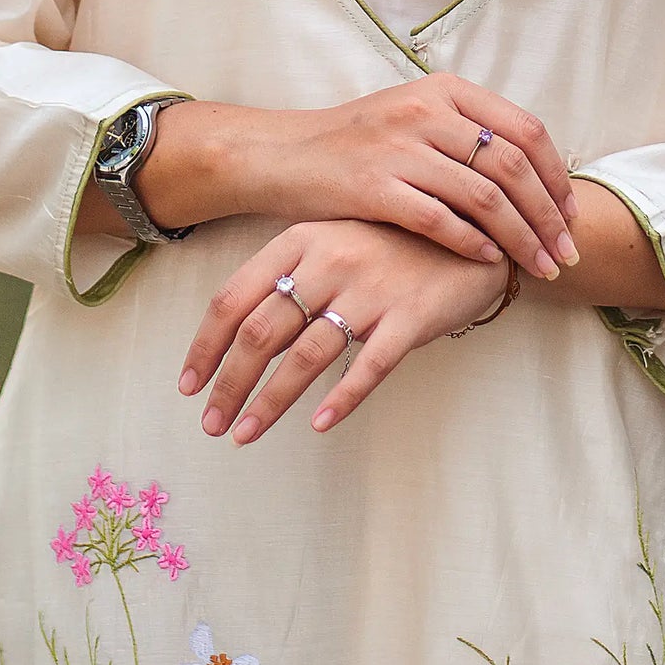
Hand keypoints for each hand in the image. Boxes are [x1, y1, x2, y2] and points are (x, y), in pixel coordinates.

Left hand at [178, 219, 511, 443]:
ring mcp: (370, 288)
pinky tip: (319, 425)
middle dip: (228, 385)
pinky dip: (340, 399)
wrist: (476, 229)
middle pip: (260, 332)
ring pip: (304, 356)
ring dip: (268, 403)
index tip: (188, 385)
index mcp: (301, 239)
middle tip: (211, 425)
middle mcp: (329, 260)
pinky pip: (368, 366)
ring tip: (245, 435)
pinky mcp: (409, 316)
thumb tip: (236, 329)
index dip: (205, 345)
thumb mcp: (336, 239)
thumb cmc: (394, 241)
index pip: (234, 297)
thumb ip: (292, 273)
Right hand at [228, 71, 578, 280]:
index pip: (525, 129)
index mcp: (445, 90)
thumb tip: (533, 168)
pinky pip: (440, 220)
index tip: (571, 214)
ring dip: (522, 238)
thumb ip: (466, 129)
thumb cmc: (356, 140)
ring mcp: (400, 147)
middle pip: (513, 165)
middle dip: (548, 216)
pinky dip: (473, 244)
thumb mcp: (414, 112)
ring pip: (485, 196)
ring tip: (540, 268)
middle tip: (567, 253)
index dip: (556, 176)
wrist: (284, 153)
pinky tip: (489, 261)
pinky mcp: (375, 186)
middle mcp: (427, 112)